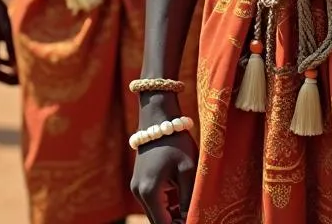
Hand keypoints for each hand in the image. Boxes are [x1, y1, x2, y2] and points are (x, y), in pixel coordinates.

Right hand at [131, 94, 196, 223]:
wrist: (158, 118)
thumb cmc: (175, 142)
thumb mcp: (188, 170)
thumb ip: (188, 199)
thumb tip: (190, 220)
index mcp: (149, 192)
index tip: (195, 222)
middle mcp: (139, 193)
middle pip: (158, 221)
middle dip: (176, 221)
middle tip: (194, 216)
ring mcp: (137, 187)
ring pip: (155, 212)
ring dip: (171, 214)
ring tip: (190, 207)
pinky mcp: (139, 181)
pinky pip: (153, 201)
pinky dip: (166, 204)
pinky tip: (181, 198)